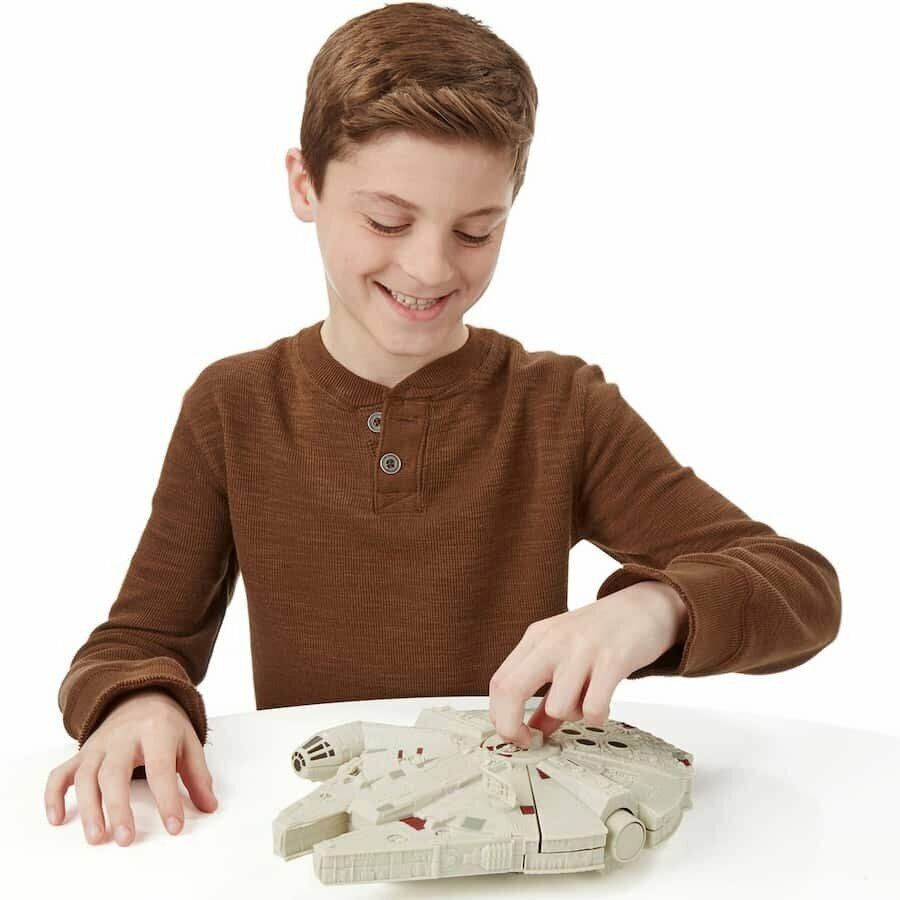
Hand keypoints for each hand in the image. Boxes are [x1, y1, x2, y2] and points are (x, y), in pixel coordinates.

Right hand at [44, 687, 217, 845]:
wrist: (140, 695)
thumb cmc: (167, 725)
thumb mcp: (189, 742)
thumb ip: (198, 775)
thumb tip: (209, 806)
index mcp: (156, 730)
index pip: (160, 768)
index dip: (167, 799)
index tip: (174, 827)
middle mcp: (123, 736)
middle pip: (114, 772)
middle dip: (118, 807)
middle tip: (125, 839)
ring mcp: (99, 744)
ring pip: (86, 776)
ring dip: (88, 808)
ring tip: (97, 837)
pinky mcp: (82, 753)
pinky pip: (61, 773)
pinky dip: (54, 795)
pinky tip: (58, 819)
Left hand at [489, 581, 687, 747]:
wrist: (645, 606)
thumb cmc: (603, 631)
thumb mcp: (565, 654)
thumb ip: (548, 692)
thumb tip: (534, 728)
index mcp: (537, 638)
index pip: (499, 681)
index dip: (500, 717)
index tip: (515, 736)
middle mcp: (553, 641)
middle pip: (510, 689)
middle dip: (512, 727)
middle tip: (529, 741)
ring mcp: (581, 649)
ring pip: (557, 706)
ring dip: (572, 717)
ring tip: (586, 703)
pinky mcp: (612, 659)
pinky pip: (594, 707)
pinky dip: (597, 716)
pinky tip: (603, 705)